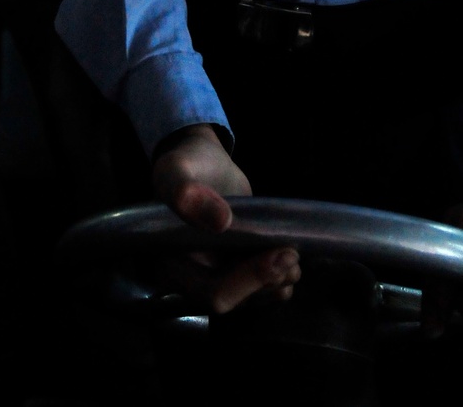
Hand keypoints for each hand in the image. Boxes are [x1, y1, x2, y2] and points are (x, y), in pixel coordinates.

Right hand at [151, 123, 300, 313]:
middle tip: (291, 255)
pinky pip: (256, 290)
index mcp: (169, 263)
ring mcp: (215, 276)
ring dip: (276, 283)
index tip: (274, 256)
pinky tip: (290, 262)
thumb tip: (221, 222)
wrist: (206, 162)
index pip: (207, 291)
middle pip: (231, 300)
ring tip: (293, 254)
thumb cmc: (187, 164)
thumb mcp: (178, 170)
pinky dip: (278, 280)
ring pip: (248, 299)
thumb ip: (186, 192)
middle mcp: (190, 278)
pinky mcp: (234, 270)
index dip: (243, 282)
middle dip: (264, 282)